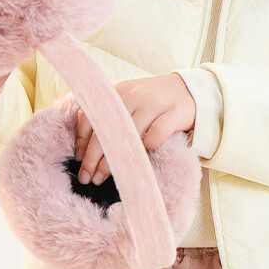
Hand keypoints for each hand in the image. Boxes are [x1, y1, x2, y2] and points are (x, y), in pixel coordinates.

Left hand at [75, 72, 195, 185]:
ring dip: (114, 160)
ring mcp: (154, 104)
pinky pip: (155, 135)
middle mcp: (133, 95)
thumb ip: (108, 117)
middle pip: (106, 129)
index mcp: (118, 91)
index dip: (82, 141)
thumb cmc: (152, 102)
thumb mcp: (128, 101)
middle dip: (93, 157)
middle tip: (87, 178)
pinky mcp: (173, 114)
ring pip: (128, 135)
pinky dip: (146, 149)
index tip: (79, 160)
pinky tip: (139, 162)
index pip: (91, 116)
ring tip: (104, 178)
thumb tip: (83, 149)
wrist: (189, 90)